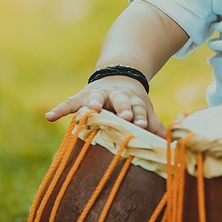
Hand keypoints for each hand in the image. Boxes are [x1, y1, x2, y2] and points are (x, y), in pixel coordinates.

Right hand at [44, 77, 163, 133]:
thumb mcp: (144, 111)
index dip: (139, 116)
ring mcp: (98, 95)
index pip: (138, 109)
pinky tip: (49, 116)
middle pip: (120, 100)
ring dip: (94, 103)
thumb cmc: (132, 103)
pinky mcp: (81, 96)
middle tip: (125, 116)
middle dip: (122, 108)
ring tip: (91, 109)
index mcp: (133, 100)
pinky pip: (69, 103)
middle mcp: (116, 96)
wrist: (119, 76)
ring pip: (95, 98)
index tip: (141, 124)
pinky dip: (59, 109)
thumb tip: (172, 145)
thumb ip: (155, 127)